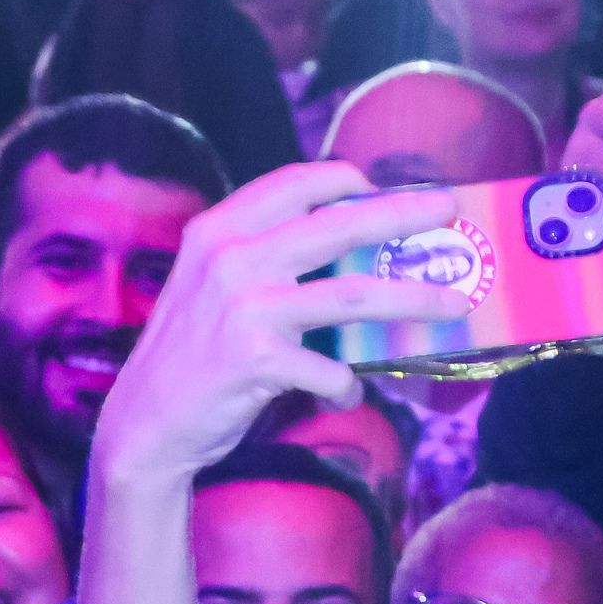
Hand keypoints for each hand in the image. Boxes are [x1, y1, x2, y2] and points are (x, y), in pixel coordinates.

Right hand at [86, 164, 461, 490]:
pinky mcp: (260, 359)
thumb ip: (258, 256)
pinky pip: (332, 371)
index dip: (344, 179)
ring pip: (355, 295)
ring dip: (414, 300)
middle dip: (404, 213)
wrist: (145, 424)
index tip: (380, 185)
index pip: (293, 183)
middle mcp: (232, 259)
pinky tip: (346, 395)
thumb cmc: (188, 356)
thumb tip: (339, 243)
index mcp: (219, 230)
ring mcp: (247, 308)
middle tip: (449, 209)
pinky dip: (348, 387)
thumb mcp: (208, 286)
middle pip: (339, 226)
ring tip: (456, 305)